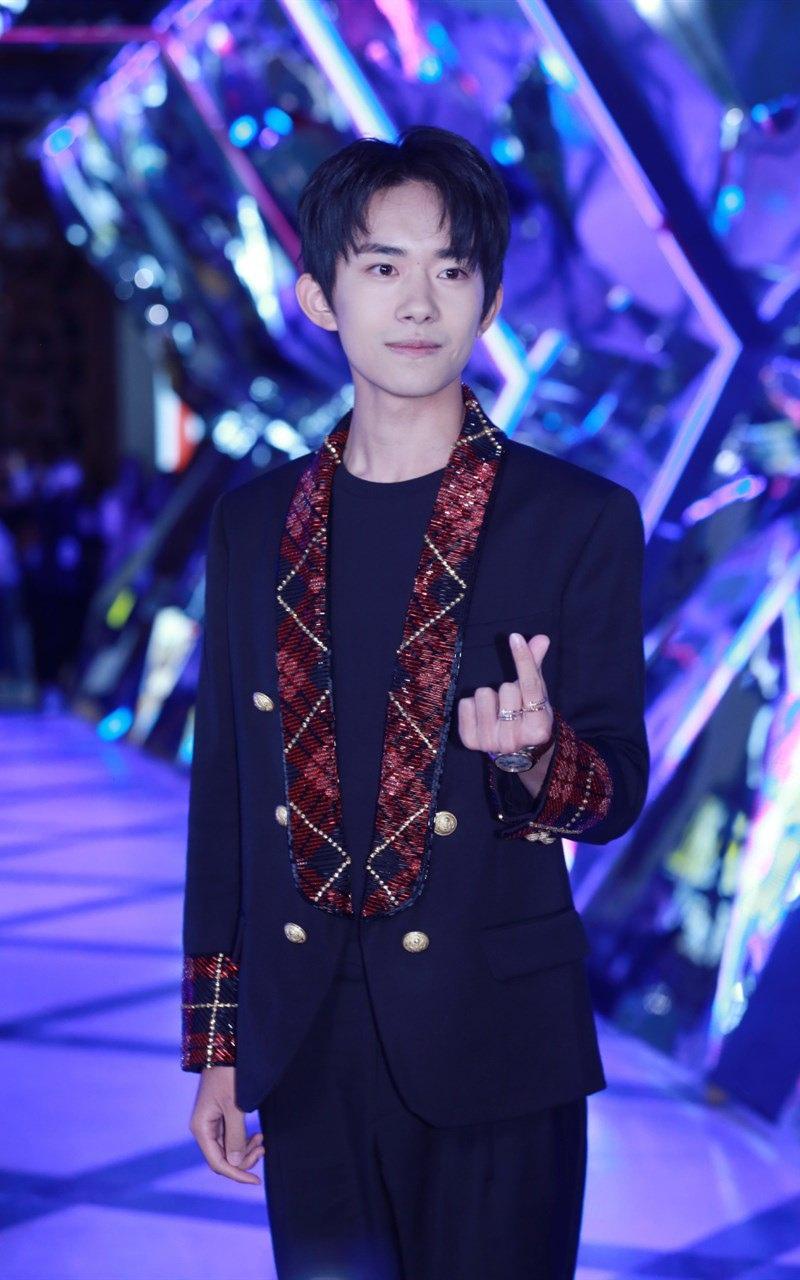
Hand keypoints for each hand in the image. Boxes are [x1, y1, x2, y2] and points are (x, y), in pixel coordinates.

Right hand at [189, 1065, 264, 1183]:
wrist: (226, 1050)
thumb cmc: (229, 1076)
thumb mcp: (235, 1106)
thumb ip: (236, 1136)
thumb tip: (236, 1164)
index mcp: (201, 1129)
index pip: (218, 1163)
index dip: (237, 1174)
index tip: (256, 1180)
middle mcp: (203, 1129)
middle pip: (223, 1158)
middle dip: (244, 1159)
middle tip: (263, 1149)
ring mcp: (211, 1123)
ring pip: (228, 1149)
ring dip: (246, 1150)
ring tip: (262, 1141)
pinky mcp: (220, 1117)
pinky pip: (231, 1137)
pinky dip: (244, 1140)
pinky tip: (257, 1135)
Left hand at [457, 632, 553, 757]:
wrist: (513, 751)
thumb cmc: (527, 717)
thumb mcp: (536, 696)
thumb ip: (536, 666)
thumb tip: (541, 638)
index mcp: (538, 728)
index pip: (530, 686)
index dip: (523, 659)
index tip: (515, 637)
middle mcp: (514, 739)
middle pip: (506, 688)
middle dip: (508, 688)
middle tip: (511, 704)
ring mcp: (490, 742)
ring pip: (483, 693)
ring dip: (489, 696)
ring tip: (496, 710)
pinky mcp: (470, 741)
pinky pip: (465, 703)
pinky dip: (472, 704)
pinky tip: (482, 716)